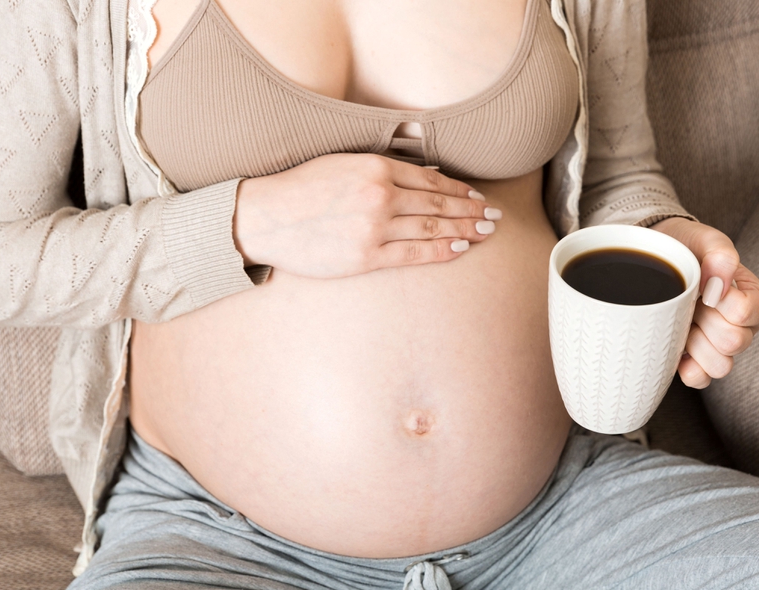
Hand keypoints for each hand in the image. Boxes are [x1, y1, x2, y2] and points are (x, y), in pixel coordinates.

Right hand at [232, 153, 498, 277]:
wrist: (266, 217)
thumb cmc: (301, 188)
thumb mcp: (343, 164)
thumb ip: (382, 168)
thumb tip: (424, 176)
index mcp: (375, 167)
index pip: (430, 179)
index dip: (458, 189)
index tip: (476, 196)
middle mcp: (380, 195)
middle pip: (438, 204)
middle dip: (470, 210)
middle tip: (492, 217)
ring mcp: (374, 228)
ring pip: (431, 228)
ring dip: (462, 230)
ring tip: (483, 233)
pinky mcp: (365, 256)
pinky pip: (413, 254)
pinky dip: (440, 250)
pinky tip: (458, 249)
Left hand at [650, 218, 758, 388]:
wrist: (657, 260)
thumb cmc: (687, 250)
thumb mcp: (703, 240)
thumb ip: (719, 252)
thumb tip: (720, 281)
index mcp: (753, 298)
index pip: (747, 313)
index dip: (721, 302)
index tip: (704, 287)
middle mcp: (743, 327)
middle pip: (734, 343)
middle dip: (706, 322)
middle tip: (691, 303)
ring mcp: (720, 348)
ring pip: (720, 366)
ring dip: (696, 345)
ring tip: (683, 323)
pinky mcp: (697, 361)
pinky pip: (701, 380)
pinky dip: (687, 369)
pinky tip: (676, 348)